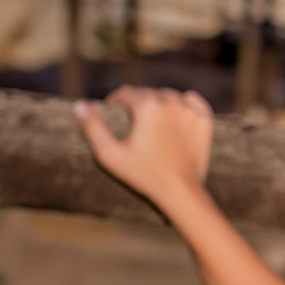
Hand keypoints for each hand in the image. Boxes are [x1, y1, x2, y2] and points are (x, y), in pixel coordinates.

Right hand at [74, 86, 213, 210]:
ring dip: (159, 102)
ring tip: (151, 118)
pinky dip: (184, 103)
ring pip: (169, 96)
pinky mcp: (205, 121)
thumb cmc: (143, 174)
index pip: (126, 93)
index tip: (112, 109)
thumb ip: (93, 128)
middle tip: (131, 118)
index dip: (115, 100)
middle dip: (136, 102)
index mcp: (147, 107)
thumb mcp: (110, 154)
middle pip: (148, 94)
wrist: (180, 191)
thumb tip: (80, 105)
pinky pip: (193, 101)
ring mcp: (190, 111)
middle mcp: (170, 103)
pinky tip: (177, 112)